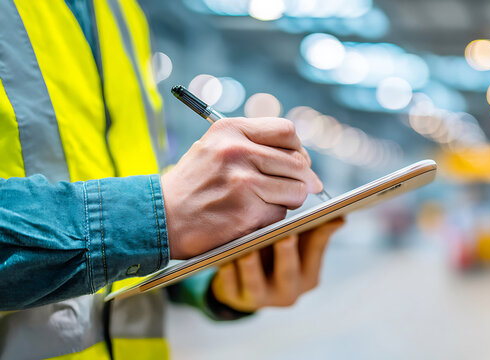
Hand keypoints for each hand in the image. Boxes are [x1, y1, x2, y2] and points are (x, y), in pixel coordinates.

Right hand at [161, 117, 322, 258]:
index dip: (297, 149)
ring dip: (289, 200)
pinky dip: (272, 218)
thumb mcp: (215, 147)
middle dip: (301, 179)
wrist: (160, 217)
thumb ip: (254, 144)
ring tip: (268, 202)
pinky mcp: (247, 212)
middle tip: (294, 188)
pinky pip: (281, 214)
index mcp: (231, 130)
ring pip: (296, 190)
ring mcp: (244, 183)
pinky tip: (252, 216)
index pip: (287, 132)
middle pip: (297, 162)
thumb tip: (304, 159)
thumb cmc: (193, 184)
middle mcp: (238, 152)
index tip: (297, 162)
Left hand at [211, 218, 343, 312]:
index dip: (317, 236)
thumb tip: (340, 216)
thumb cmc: (276, 258)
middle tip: (286, 235)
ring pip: (256, 283)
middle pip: (288, 271)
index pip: (315, 252)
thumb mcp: (299, 248)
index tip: (318, 217)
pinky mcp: (235, 299)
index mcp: (308, 275)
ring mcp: (261, 298)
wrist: (246, 284)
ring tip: (246, 249)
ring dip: (252, 266)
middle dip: (286, 254)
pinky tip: (224, 261)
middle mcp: (288, 290)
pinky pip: (230, 288)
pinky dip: (227, 275)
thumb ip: (314, 232)